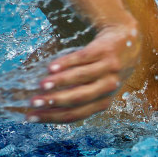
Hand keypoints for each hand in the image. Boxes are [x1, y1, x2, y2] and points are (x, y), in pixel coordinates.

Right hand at [26, 20, 140, 122]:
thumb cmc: (104, 67)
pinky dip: (66, 63)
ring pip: (81, 78)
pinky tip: (51, 67)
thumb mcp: (96, 85)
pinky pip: (84, 58)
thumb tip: (36, 102)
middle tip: (33, 102)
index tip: (30, 117)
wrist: (126, 39)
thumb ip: (72, 93)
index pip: (75, 114)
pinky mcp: (105, 50)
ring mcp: (108, 68)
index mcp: (102, 101)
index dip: (52, 117)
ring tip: (41, 85)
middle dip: (54, 102)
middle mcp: (108, 87)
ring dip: (59, 82)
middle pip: (78, 98)